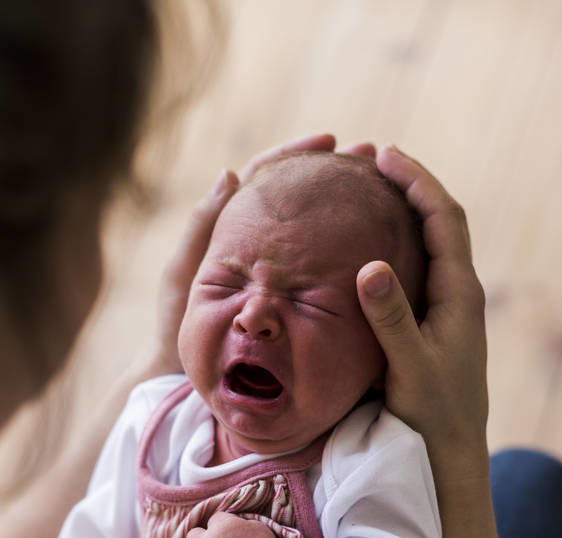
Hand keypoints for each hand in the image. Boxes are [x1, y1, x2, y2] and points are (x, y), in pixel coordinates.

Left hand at [149, 134, 375, 374]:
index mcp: (234, 226)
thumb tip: (230, 173)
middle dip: (336, 172)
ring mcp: (281, 269)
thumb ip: (202, 227)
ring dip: (348, 205)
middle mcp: (262, 242)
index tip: (329, 141)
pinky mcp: (295, 295)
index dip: (297, 154)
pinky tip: (377, 242)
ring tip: (384, 189)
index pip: (268, 175)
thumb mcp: (185, 272)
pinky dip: (347, 248)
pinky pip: (325, 266)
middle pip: (302, 195)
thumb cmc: (178, 324)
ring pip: (317, 228)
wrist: (185, 373)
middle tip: (371, 156)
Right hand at [356, 146, 488, 469]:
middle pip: (441, 220)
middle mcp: (460, 292)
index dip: (417, 181)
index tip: (384, 154)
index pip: (444, 218)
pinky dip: (399, 240)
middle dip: (411, 184)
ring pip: (431, 241)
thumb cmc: (432, 413)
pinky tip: (371, 243)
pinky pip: (420, 265)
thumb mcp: (409, 367)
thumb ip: (391, 318)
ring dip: (406, 209)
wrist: (451, 452)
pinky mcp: (435, 321)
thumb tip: (371, 266)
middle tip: (373, 158)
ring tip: (371, 187)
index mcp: (460, 293)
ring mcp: (449, 306)